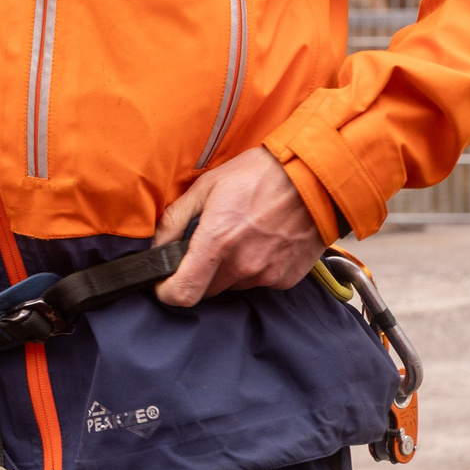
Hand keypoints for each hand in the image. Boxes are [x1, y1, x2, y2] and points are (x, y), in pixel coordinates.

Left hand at [155, 146, 326, 306]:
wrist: (313, 179)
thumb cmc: (258, 176)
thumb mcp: (206, 187)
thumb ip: (175, 220)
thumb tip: (155, 246)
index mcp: (217, 242)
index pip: (183, 293)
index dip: (167, 291)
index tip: (165, 282)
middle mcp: (242, 266)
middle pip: (206, 290)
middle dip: (199, 274)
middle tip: (208, 245)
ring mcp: (266, 275)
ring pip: (232, 286)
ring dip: (228, 270)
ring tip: (241, 236)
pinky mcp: (286, 279)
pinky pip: (259, 283)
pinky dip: (255, 268)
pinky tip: (262, 242)